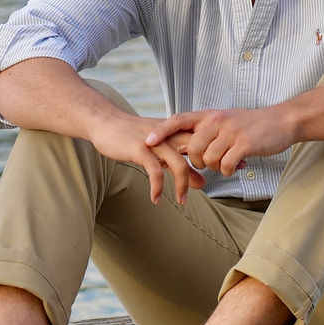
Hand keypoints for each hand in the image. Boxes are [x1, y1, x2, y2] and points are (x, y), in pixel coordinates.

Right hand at [89, 109, 207, 205]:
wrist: (106, 122)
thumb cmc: (133, 136)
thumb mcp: (161, 150)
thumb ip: (180, 165)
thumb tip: (202, 184)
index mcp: (177, 132)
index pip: (204, 145)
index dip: (214, 160)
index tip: (217, 175)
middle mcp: (170, 134)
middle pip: (197, 154)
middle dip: (204, 173)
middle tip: (204, 190)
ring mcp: (156, 141)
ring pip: (179, 165)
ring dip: (182, 187)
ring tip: (181, 202)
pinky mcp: (141, 149)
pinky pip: (156, 171)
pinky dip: (158, 188)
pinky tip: (155, 199)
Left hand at [144, 106, 297, 177]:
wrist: (280, 122)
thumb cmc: (249, 125)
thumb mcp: (223, 121)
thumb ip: (205, 130)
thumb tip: (184, 146)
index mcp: (209, 115)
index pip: (178, 119)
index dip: (162, 131)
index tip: (148, 141)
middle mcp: (217, 120)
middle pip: (192, 149)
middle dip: (197, 162)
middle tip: (209, 163)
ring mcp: (230, 132)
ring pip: (208, 160)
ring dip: (215, 167)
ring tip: (226, 162)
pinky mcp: (244, 144)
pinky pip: (225, 165)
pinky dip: (228, 171)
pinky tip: (235, 165)